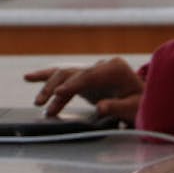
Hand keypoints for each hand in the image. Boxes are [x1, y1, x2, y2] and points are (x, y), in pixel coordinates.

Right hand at [24, 57, 143, 121]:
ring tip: (36, 101)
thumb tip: (100, 107)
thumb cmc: (141, 104)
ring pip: (65, 73)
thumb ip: (117, 107)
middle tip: (42, 102)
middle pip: (73, 73)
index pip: (90, 75)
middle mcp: (102, 65)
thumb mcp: (134, 108)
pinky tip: (29, 78)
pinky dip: (48, 79)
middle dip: (56, 87)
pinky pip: (64, 77)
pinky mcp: (85, 77)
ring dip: (49, 86)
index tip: (58, 94)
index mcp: (116, 68)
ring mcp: (92, 70)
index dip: (73, 85)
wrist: (144, 99)